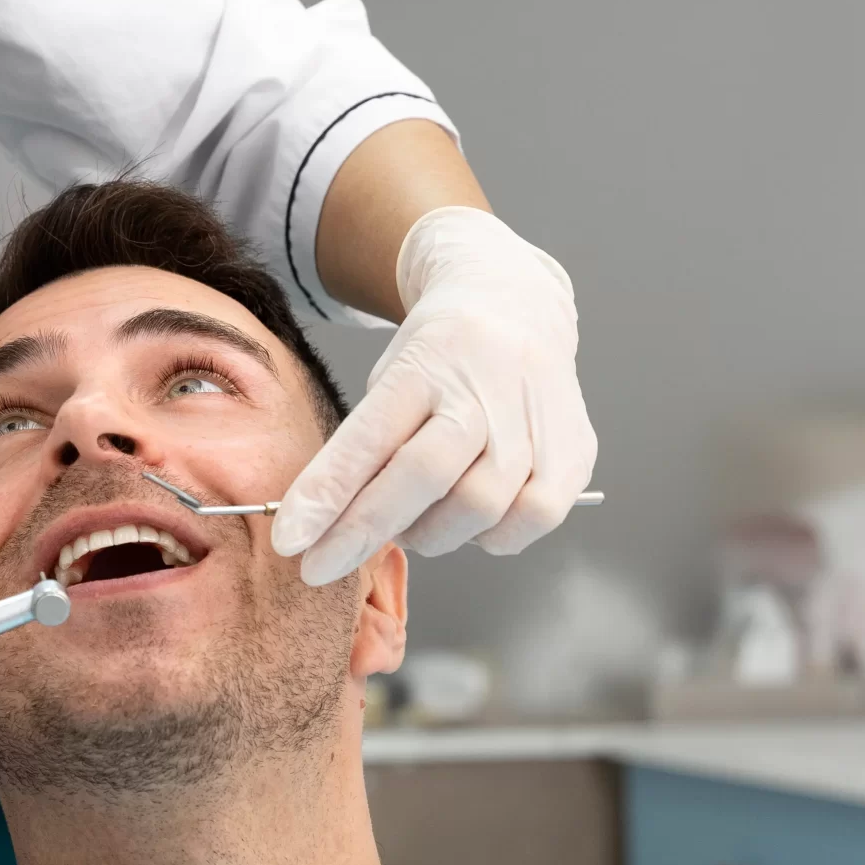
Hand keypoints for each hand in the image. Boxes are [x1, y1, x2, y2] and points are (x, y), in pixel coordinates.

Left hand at [273, 206, 595, 579]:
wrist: (516, 304)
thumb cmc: (438, 359)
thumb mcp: (388, 381)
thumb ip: (364, 450)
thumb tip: (321, 531)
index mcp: (425, 363)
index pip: (369, 438)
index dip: (326, 495)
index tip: (288, 541)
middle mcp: (486, 386)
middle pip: (424, 478)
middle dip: (364, 533)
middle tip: (326, 561)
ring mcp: (538, 417)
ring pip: (479, 509)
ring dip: (431, 533)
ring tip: (414, 517)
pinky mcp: (576, 449)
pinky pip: (529, 520)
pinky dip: (492, 535)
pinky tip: (472, 514)